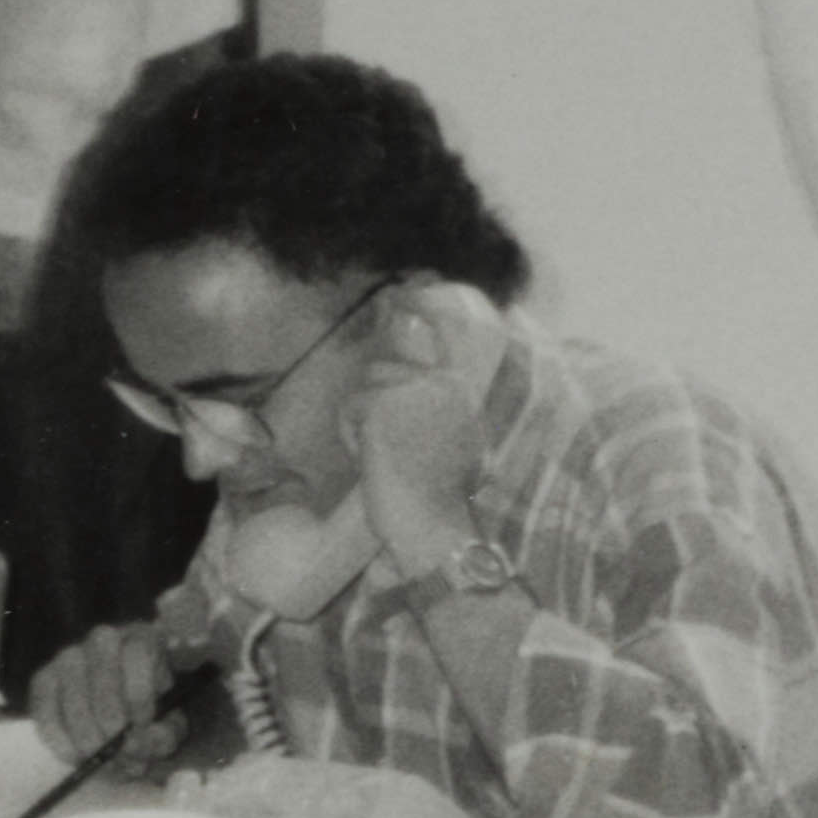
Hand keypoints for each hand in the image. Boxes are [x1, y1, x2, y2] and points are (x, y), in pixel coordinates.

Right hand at [27, 618, 197, 768]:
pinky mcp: (44, 679)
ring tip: (103, 760)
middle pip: (104, 679)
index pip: (138, 654)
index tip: (142, 724)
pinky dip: (61, 741)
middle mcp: (103, 639)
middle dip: (111, 723)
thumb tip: (136, 742)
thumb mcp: (169, 721)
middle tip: (118, 750)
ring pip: (73, 699)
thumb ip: (164, 734)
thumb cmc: (150, 709)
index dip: (140, 694)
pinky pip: (46, 713)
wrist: (119, 704)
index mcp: (142, 639)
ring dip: (88, 738)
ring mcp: (69, 656)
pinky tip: (78, 757)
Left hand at [341, 312, 493, 589]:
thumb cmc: (440, 495)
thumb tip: (407, 375)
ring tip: (387, 459)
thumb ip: (437, 402)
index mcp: (465, 390)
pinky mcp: (386, 406)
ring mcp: (417, 392)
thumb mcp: (452, 438)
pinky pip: (352, 409)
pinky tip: (374, 463)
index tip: (408, 290)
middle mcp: (445, 383)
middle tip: (390, 448)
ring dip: (364, 425)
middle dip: (375, 405)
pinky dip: (352, 438)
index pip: (448, 327)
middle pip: (386, 369)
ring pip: (366, 389)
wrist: (434, 526)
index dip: (424, 304)